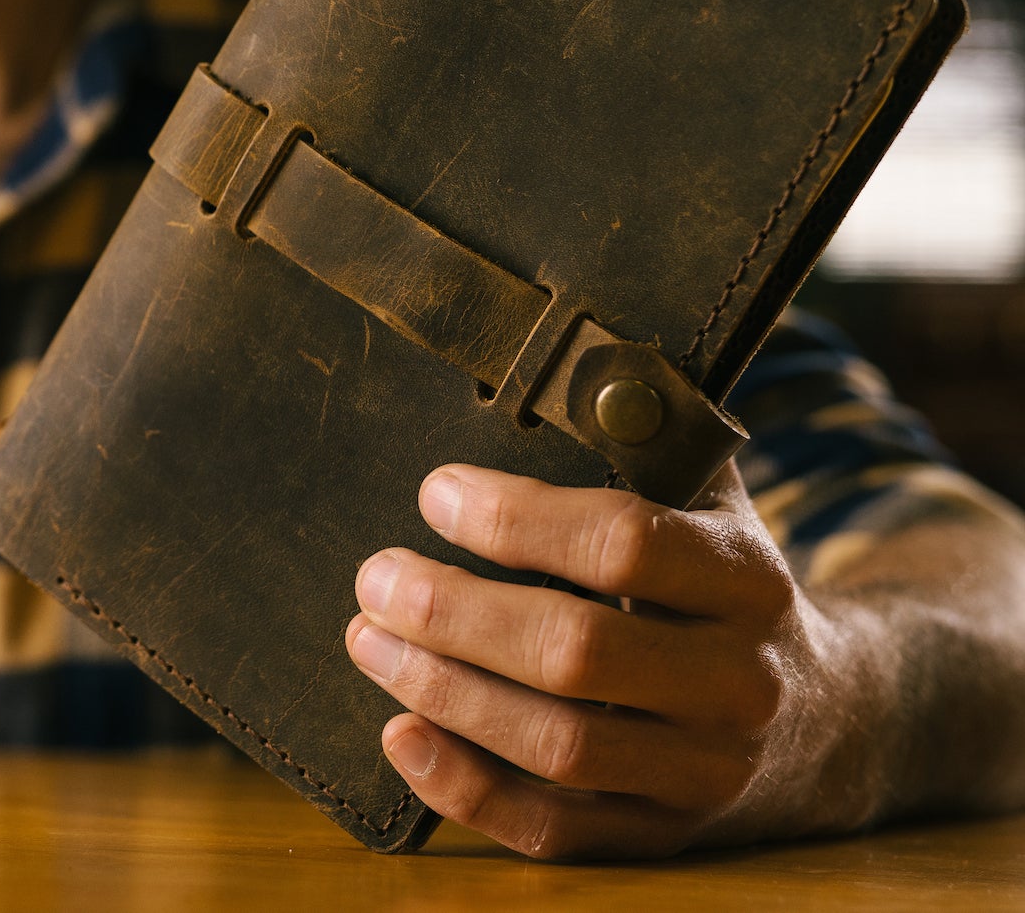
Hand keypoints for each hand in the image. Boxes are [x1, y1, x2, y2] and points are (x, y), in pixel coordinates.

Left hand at [345, 462, 870, 858]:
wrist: (837, 715)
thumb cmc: (723, 582)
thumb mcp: (708, 502)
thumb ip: (637, 446)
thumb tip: (543, 370)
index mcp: (745, 579)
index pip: (624, 543)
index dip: (517, 519)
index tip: (433, 493)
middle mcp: (738, 683)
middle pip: (577, 654)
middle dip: (456, 613)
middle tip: (375, 578)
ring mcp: (705, 772)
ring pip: (558, 746)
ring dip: (443, 693)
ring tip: (368, 641)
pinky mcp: (666, 836)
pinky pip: (555, 830)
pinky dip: (466, 789)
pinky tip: (400, 737)